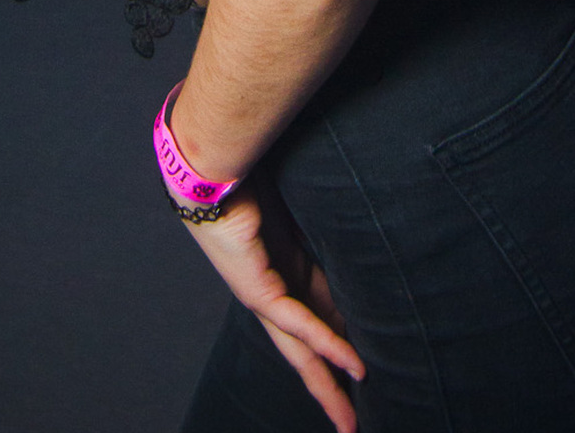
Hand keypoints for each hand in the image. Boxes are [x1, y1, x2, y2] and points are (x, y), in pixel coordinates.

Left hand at [181, 174, 363, 431]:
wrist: (211, 167)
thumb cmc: (249, 173)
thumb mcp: (299, 204)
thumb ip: (324, 219)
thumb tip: (362, 222)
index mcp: (282, 271)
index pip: (320, 319)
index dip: (340, 347)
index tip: (364, 369)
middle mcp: (273, 290)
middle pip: (307, 351)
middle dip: (329, 387)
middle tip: (351, 424)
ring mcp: (263, 294)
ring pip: (301, 351)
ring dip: (328, 385)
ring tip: (349, 420)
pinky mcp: (257, 287)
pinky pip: (299, 322)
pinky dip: (328, 343)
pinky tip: (353, 366)